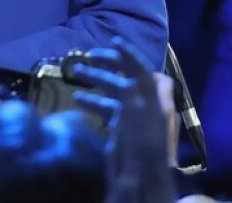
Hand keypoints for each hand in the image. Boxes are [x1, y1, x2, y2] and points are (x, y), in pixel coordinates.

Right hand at [70, 37, 175, 202]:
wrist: (149, 196)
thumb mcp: (142, 144)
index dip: (131, 57)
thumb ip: (136, 116)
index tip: (112, 43)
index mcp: (156, 112)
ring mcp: (140, 123)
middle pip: (131, 80)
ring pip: (119, 95)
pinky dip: (97, 103)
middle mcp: (150, 112)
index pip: (146, 76)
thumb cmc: (145, 173)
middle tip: (84, 59)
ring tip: (74, 76)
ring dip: (98, 83)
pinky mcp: (129, 134)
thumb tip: (127, 88)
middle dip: (108, 66)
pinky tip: (78, 101)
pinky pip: (114, 112)